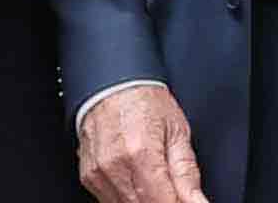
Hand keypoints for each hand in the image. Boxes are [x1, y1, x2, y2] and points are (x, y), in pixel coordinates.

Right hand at [75, 84, 209, 202]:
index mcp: (140, 153)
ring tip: (156, 180)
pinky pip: (112, 201)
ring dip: (145, 199)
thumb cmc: (143, 102)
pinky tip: (137, 181)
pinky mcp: (89, 178)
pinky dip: (129, 197)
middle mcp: (114, 166)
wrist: (110, 85)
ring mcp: (97, 174)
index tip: (184, 198)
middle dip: (163, 200)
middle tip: (172, 188)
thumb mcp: (177, 133)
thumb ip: (188, 175)